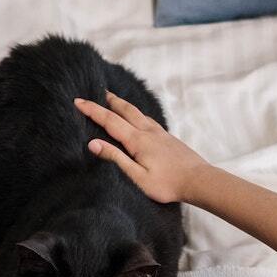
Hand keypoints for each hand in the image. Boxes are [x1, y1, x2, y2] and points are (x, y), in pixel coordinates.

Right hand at [75, 92, 210, 204]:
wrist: (199, 181)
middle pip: (125, 110)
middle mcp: (148, 131)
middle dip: (109, 101)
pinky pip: (148, 119)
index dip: (92, 110)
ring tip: (114, 101)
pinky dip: (137, 113)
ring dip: (123, 105)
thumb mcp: (137, 177)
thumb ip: (116, 158)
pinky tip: (139, 118)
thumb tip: (93, 143)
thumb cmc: (168, 184)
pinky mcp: (168, 138)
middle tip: (97, 92)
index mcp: (137, 140)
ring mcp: (160, 133)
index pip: (109, 120)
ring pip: (138, 113)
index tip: (78, 101)